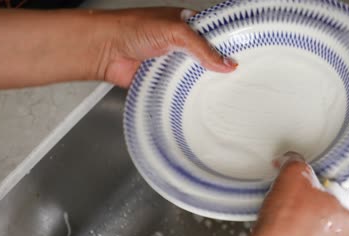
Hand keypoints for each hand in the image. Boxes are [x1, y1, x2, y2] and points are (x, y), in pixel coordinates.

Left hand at [84, 8, 236, 86]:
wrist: (105, 49)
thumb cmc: (132, 29)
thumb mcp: (175, 31)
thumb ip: (201, 47)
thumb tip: (225, 62)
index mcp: (185, 23)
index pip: (213, 34)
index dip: (228, 44)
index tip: (244, 56)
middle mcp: (179, 42)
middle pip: (205, 57)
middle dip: (216, 67)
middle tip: (235, 78)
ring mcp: (169, 62)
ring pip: (192, 74)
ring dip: (200, 82)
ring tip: (220, 91)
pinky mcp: (159, 79)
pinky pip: (177, 88)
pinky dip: (184, 93)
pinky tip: (196, 99)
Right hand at [231, 152, 348, 235]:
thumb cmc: (287, 224)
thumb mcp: (293, 174)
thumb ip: (296, 161)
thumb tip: (291, 159)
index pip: (334, 191)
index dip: (312, 184)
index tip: (300, 185)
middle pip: (324, 210)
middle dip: (305, 204)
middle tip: (288, 201)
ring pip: (312, 229)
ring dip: (298, 222)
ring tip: (281, 218)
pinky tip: (280, 234)